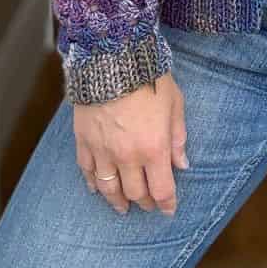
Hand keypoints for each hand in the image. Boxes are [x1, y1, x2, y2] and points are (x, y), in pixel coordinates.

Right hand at [73, 72, 188, 215]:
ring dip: (117, 201)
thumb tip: (182, 163)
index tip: (169, 209)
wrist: (112, 58)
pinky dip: (93, 184)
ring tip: (123, 207)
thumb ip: (178, 137)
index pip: (161, 190)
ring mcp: (103, 151)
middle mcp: (127, 156)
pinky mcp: (84, 140)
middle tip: (149, 205)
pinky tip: (97, 188)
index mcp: (154, 148)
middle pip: (136, 193)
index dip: (167, 203)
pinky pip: (87, 171)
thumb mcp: (174, 103)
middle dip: (145, 202)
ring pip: (109, 188)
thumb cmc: (148, 77)